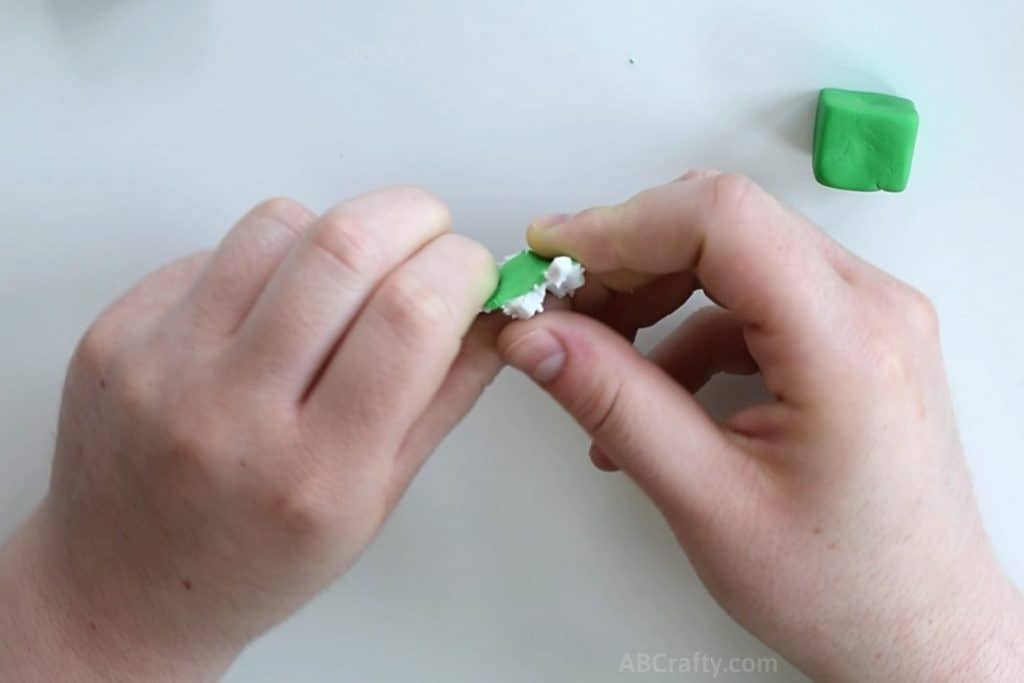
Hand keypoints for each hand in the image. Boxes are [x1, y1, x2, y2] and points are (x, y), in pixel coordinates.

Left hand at [0, 188, 498, 680]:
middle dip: (412, 215)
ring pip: (279, 225)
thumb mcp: (374, 501)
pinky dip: (266, 260)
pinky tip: (267, 314)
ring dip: (335, 232)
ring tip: (340, 283)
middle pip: (344, 246)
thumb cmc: (256, 559)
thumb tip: (495, 310)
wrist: (127, 585)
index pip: (410, 318)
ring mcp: (162, 366)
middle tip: (428, 234)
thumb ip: (444, 398)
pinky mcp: (118, 332)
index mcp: (317, 473)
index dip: (459, 268)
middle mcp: (231, 414)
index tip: (469, 270)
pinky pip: (215, 248)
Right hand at [498, 171, 1023, 681]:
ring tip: (593, 352)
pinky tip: (649, 390)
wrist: (917, 633)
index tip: (549, 255)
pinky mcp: (850, 340)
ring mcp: (868, 319)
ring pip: (734, 256)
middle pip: (726, 225)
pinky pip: (752, 302)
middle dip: (627, 256)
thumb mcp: (707, 500)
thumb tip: (536, 336)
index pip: (723, 219)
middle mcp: (873, 308)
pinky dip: (686, 331)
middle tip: (558, 305)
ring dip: (652, 292)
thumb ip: (614, 404)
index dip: (620, 226)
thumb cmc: (841, 588)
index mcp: (849, 342)